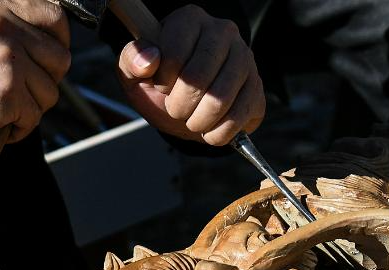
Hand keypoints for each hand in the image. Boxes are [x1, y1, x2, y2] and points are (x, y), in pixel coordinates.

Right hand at [0, 0, 69, 172]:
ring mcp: (7, 60)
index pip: (54, 16)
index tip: (48, 59)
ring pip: (51, 91)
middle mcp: (1, 27)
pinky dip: (21, 127)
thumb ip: (10, 26)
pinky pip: (36, 116)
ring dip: (33, 106)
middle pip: (60, 59)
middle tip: (21, 90)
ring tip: (2, 105)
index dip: (59, 42)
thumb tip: (54, 39)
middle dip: (47, 80)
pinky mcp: (8, 93)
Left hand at [117, 5, 265, 145]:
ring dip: (198, 121)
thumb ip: (131, 61)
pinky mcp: (257, 88)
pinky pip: (239, 116)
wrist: (190, 104)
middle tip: (175, 109)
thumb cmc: (162, 82)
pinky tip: (209, 130)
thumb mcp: (136, 72)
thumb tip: (148, 60)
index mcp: (190, 19)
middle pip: (198, 77)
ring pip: (220, 99)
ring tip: (191, 121)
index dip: (164, 79)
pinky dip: (218, 132)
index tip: (162, 86)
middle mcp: (223, 32)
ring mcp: (245, 59)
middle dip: (180, 105)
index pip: (175, 51)